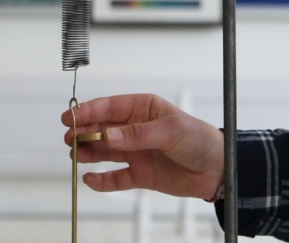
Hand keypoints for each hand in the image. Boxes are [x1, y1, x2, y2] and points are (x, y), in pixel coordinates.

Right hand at [63, 93, 223, 199]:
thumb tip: (109, 135)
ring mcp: (136, 152)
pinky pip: (115, 177)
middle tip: (70, 138)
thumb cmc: (199, 140)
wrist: (217, 169)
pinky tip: (89, 180)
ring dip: (88, 153)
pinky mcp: (140, 174)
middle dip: (84, 132)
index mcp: (143, 109)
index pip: (110, 107)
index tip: (70, 116)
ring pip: (104, 151)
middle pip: (102, 129)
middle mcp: (136, 129)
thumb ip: (139, 135)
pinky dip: (102, 180)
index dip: (89, 111)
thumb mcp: (171, 131)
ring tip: (75, 156)